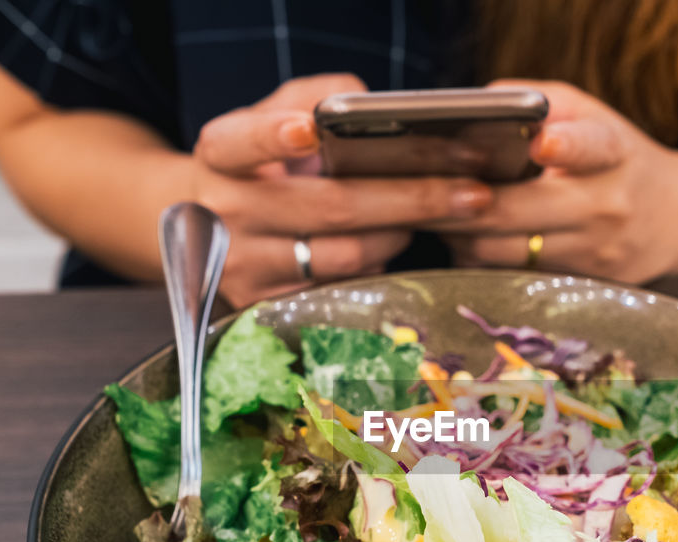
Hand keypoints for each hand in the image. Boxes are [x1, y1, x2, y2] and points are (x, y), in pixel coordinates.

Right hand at [189, 74, 493, 305]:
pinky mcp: (265, 307)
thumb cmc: (257, 164)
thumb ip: (310, 98)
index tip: (309, 130)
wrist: (206, 227)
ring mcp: (244, 268)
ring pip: (344, 257)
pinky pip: (341, 292)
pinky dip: (379, 267)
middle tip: (472, 192)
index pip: (242, 142)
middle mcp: (226, 213)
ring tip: (436, 214)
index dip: (274, 136)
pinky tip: (400, 244)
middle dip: (412, 198)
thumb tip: (367, 106)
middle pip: (329, 207)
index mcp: (221, 156)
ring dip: (400, 235)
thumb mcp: (269, 118)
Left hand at [433, 81, 677, 283]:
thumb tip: (475, 109)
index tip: (545, 142)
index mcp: (611, 152)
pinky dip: (481, 256)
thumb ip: (539, 104)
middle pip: (517, 212)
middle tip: (423, 191)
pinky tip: (468, 239)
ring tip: (438, 214)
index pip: (591, 147)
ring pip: (504, 251)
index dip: (567, 145)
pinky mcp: (582, 286)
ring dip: (461, 233)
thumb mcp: (593, 117)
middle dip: (463, 202)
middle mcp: (605, 205)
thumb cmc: (618, 159)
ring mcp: (594, 253)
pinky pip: (512, 274)